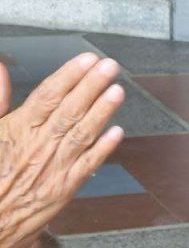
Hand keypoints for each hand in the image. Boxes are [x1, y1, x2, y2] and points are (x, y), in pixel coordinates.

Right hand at [0, 54, 123, 247]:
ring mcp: (53, 167)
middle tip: (110, 66)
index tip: (87, 59)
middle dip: (91, 86)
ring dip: (102, 112)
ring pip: (82, 134)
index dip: (69, 76)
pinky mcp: (64, 187)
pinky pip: (87, 165)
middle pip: (69, 111)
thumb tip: (0, 68)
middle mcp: (38, 146)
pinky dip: (103, 148)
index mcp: (17, 130)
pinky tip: (118, 131)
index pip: (47, 96)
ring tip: (117, 91)